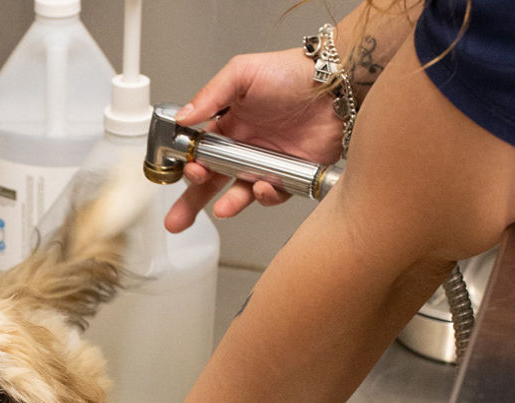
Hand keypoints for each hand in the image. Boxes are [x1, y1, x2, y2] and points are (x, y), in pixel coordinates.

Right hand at [167, 48, 344, 232]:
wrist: (336, 84)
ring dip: (229, 204)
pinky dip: (266, 196)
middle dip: (191, 204)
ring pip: (239, 194)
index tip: (185, 171)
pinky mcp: (290, 175)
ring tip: (223, 209)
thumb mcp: (242, 73)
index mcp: (228, 125)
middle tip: (177, 219)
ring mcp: (266, 163)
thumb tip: (182, 118)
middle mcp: (244, 147)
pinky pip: (272, 195)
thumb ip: (209, 95)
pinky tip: (263, 187)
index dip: (188, 166)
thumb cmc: (292, 72)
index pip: (199, 153)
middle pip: (212, 182)